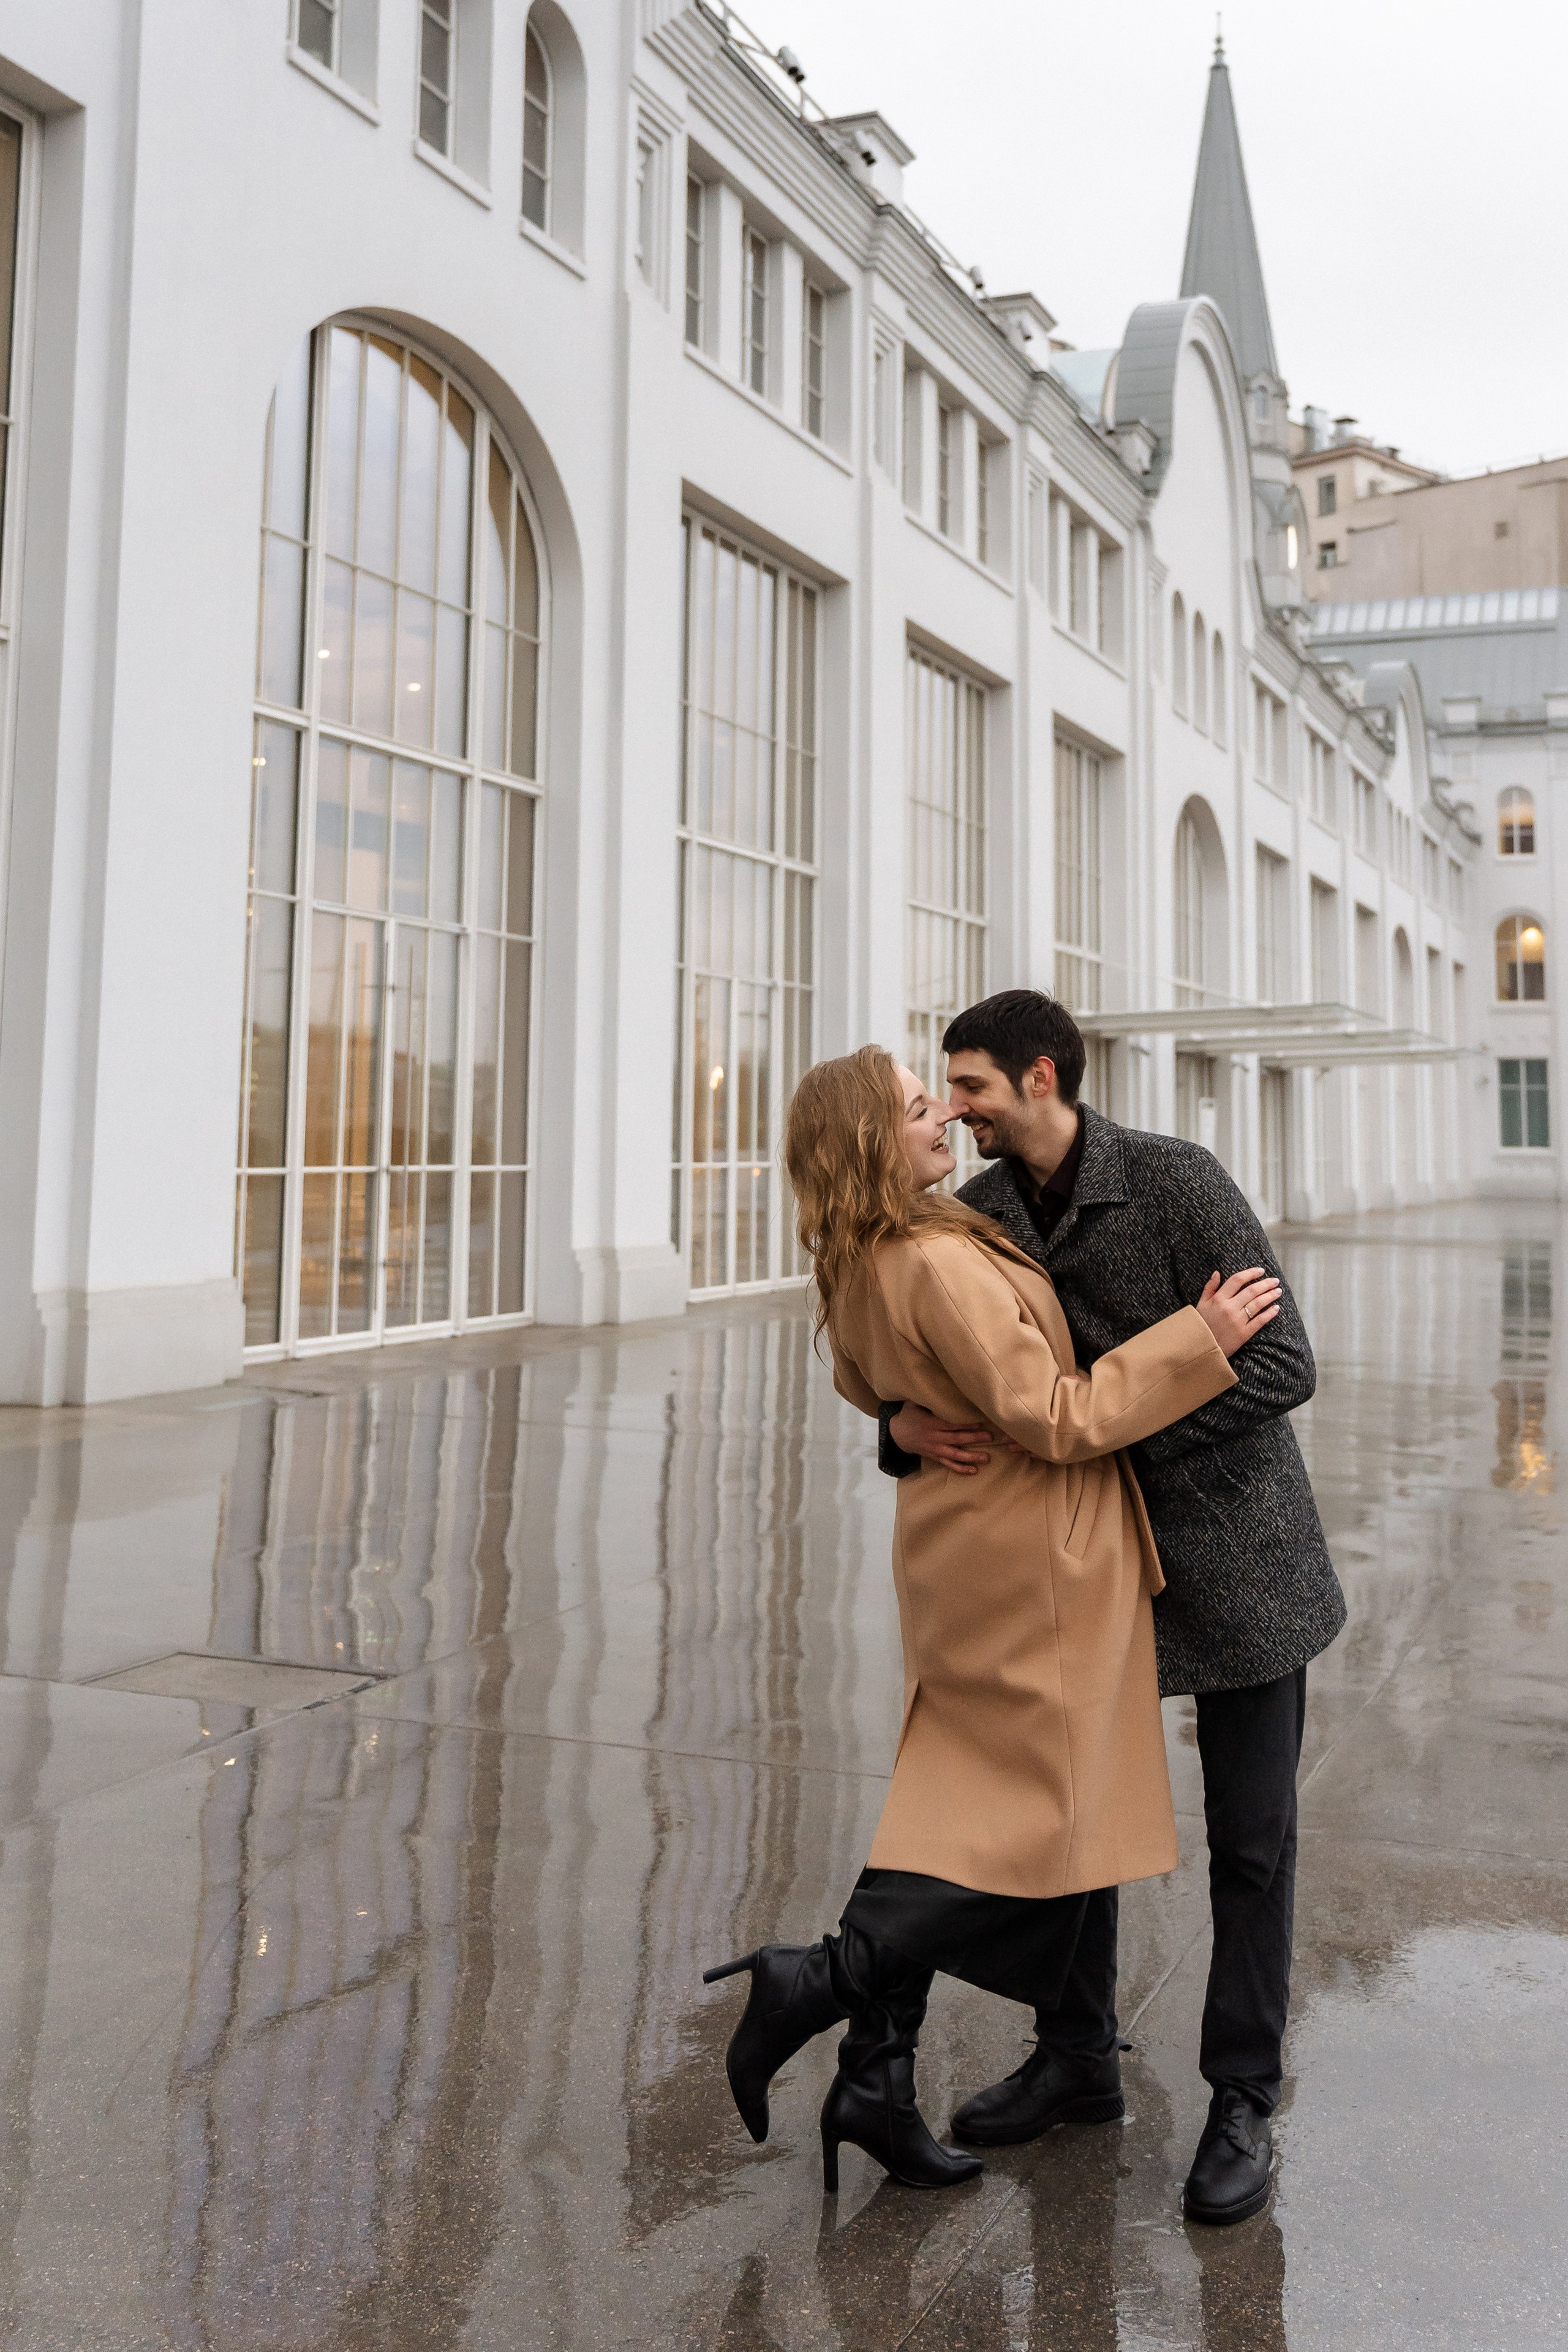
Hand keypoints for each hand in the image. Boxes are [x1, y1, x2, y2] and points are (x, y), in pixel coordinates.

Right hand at [889, 1403, 1007, 1473]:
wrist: (897, 1435)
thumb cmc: (909, 1415)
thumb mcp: (913, 1403)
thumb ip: (926, 1397)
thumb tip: (937, 1381)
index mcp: (930, 1423)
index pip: (950, 1424)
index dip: (965, 1424)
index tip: (980, 1422)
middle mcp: (933, 1437)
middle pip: (956, 1439)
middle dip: (973, 1438)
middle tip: (989, 1436)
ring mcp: (935, 1449)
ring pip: (955, 1455)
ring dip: (971, 1457)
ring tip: (986, 1458)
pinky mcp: (935, 1457)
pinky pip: (949, 1464)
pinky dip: (961, 1468)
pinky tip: (973, 1470)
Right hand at [1195, 1268, 1282, 1357]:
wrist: (1201, 1348)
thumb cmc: (1200, 1325)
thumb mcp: (1201, 1304)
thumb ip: (1209, 1288)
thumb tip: (1217, 1273)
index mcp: (1218, 1299)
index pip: (1237, 1280)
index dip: (1250, 1273)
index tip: (1261, 1270)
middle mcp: (1229, 1308)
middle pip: (1251, 1291)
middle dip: (1266, 1284)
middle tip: (1275, 1281)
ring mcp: (1237, 1321)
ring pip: (1258, 1304)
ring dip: (1270, 1296)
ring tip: (1278, 1291)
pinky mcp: (1243, 1333)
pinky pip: (1259, 1320)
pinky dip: (1269, 1313)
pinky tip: (1276, 1308)